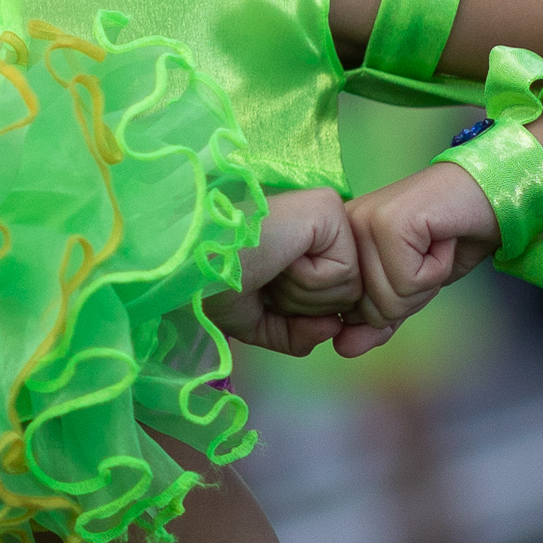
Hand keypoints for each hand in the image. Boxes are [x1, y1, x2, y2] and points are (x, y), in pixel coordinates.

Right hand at [209, 187, 365, 355]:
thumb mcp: (259, 322)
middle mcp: (323, 226)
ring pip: (348, 288)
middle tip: (267, 279)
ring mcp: (330, 214)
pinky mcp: (330, 209)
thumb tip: (334, 327)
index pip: (337, 298)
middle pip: (345, 296)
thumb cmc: (213, 286)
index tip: (266, 296)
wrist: (194, 264)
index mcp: (308, 246)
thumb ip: (299, 334)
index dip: (304, 316)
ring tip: (270, 266)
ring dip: (304, 294)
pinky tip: (282, 257)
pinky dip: (309, 279)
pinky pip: (344, 271)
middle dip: (303, 306)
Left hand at [345, 163, 497, 342]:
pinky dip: (438, 267)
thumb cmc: (448, 241)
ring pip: (390, 299)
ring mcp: (363, 223)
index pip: (352, 316)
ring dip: (428, 280)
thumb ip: (378, 321)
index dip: (395, 306)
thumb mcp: (410, 291)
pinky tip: (441, 238)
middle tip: (428, 254)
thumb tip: (343, 349)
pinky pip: (409, 281)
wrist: (488, 198)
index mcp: (339, 248)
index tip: (414, 267)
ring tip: (434, 244)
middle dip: (414, 294)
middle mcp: (342, 232)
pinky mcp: (389, 222)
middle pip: (371, 311)